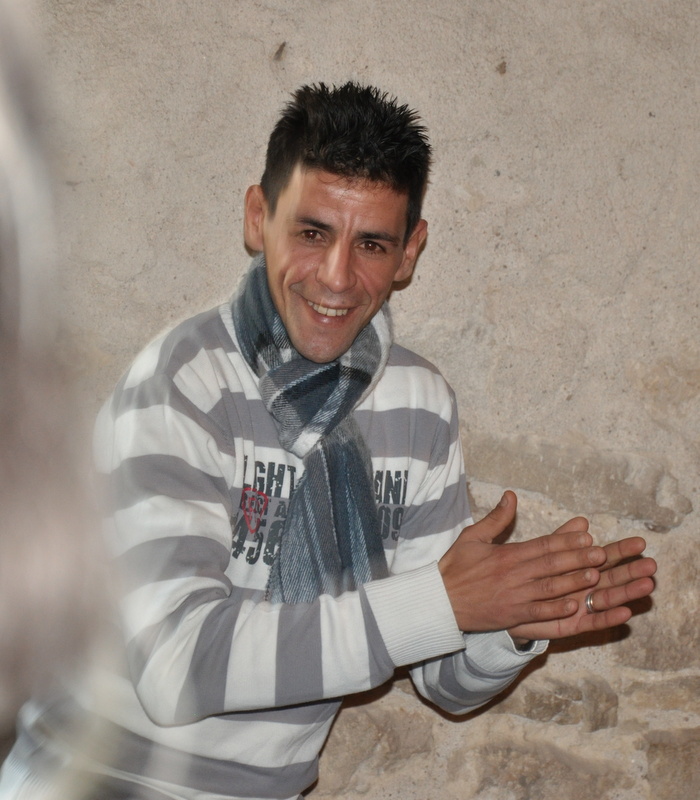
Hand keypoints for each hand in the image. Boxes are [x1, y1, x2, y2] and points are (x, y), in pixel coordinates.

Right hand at [439, 491, 605, 631]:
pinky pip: (539, 613)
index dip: (566, 540)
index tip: (586, 535)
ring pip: (549, 588)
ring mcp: (514, 597)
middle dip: (577, 559)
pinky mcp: (511, 616)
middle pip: (551, 565)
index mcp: (506, 554)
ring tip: (595, 576)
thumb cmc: (455, 567)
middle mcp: (513, 575)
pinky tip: (574, 606)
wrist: (439, 601)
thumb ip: (496, 518)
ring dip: (573, 582)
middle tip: (601, 554)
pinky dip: (556, 610)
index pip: (542, 545)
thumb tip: (511, 495)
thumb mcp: (472, 536)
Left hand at [508, 535, 656, 641]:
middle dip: (631, 571)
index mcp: (578, 567)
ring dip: (626, 593)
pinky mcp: (571, 625)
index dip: (621, 550)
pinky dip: (607, 618)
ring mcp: (580, 607)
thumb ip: (559, 538)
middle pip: (612, 577)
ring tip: (647, 585)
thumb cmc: (524, 576)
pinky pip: (591, 622)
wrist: (504, 604)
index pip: (604, 556)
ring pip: (606, 599)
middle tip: (652, 564)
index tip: (640, 543)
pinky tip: (625, 612)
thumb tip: (581, 521)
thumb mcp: (539, 554)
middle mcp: (584, 587)